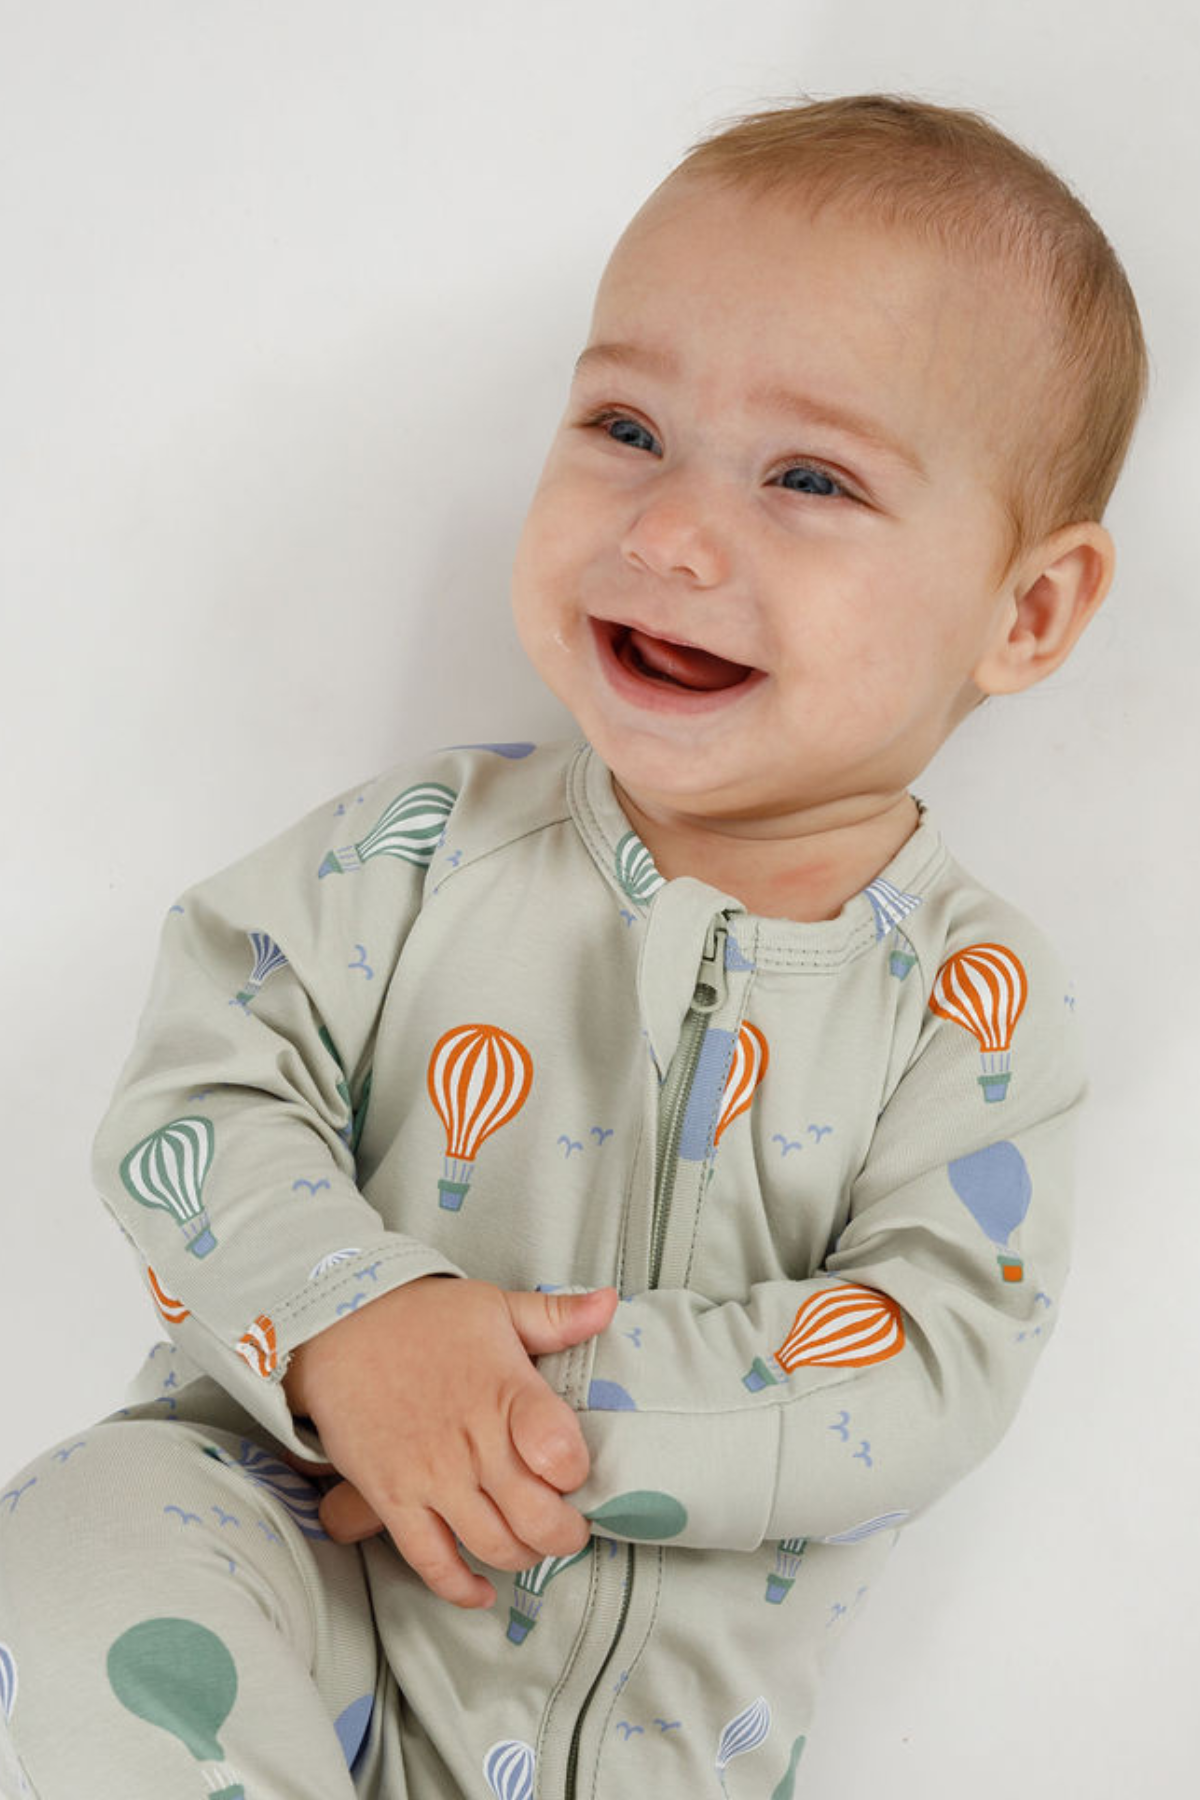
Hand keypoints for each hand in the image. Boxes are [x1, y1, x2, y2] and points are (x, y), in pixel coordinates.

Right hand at [283, 1277, 616, 1607]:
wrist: (341, 1326)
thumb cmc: (425, 1318)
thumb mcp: (497, 1306)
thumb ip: (558, 1315)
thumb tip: (609, 1303)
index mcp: (506, 1392)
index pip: (561, 1453)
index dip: (578, 1473)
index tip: (574, 1472)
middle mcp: (473, 1442)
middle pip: (537, 1518)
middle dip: (563, 1534)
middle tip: (566, 1526)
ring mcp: (431, 1476)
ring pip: (494, 1546)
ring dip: (522, 1557)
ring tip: (529, 1544)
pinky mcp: (393, 1499)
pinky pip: (431, 1561)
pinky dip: (460, 1587)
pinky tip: (481, 1589)